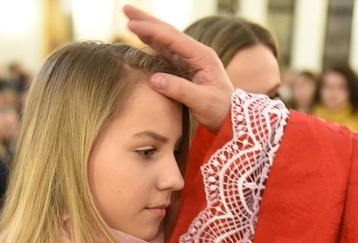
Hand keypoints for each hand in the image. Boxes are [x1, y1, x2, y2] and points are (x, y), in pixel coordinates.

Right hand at [124, 4, 233, 133]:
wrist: (230, 117)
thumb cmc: (219, 109)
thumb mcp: (202, 101)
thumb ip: (180, 90)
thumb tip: (154, 79)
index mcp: (202, 56)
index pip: (173, 38)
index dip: (151, 31)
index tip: (131, 26)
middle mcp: (195, 53)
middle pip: (168, 32)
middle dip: (146, 20)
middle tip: (126, 9)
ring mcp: (189, 58)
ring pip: (165, 39)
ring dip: (147, 28)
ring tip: (129, 20)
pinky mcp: (184, 67)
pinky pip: (165, 51)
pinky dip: (152, 42)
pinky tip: (141, 37)